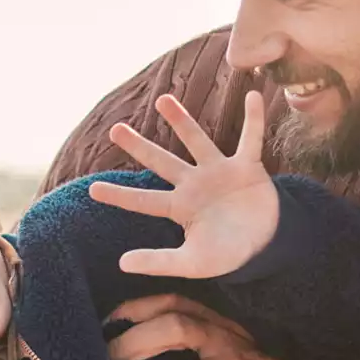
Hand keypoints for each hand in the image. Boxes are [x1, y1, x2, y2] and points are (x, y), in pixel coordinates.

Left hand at [88, 91, 278, 278]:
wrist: (267, 246)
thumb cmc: (227, 254)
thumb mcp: (192, 263)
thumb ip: (159, 262)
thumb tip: (121, 263)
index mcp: (179, 207)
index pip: (143, 201)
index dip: (120, 195)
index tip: (92, 189)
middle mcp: (194, 185)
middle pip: (161, 162)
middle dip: (138, 146)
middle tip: (114, 129)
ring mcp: (219, 172)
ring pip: (196, 141)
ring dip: (181, 121)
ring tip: (162, 99)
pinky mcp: (247, 167)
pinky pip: (251, 139)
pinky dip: (254, 119)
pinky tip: (252, 96)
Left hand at [106, 293, 306, 359]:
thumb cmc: (232, 359)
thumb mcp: (210, 333)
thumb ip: (175, 329)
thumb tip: (114, 337)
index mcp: (205, 319)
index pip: (166, 303)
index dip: (132, 311)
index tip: (103, 328)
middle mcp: (217, 338)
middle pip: (174, 329)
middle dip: (134, 345)